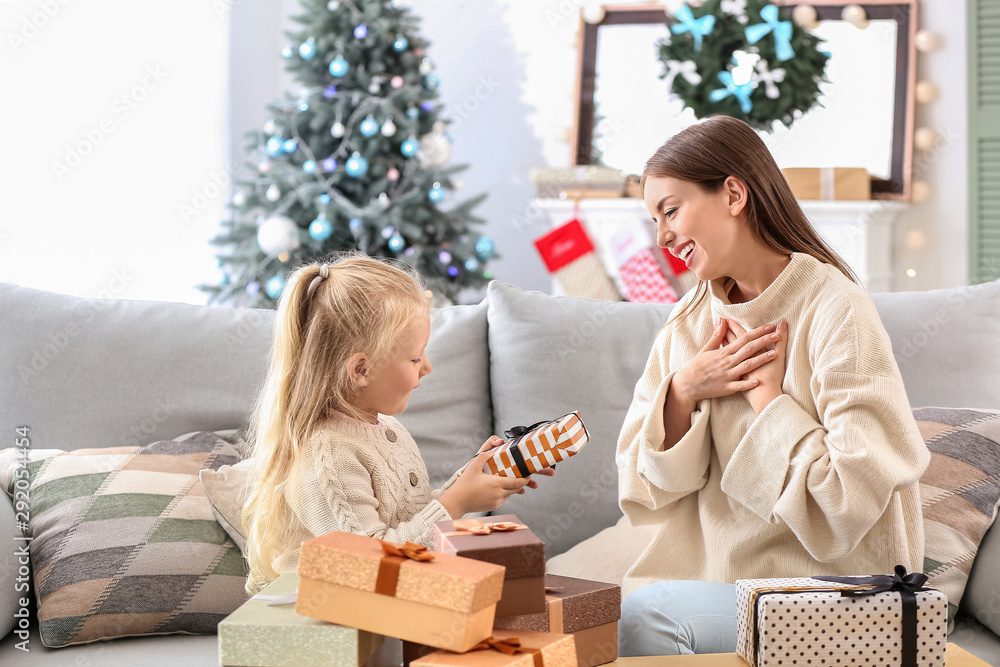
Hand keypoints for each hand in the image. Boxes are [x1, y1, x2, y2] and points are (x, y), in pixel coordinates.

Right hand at [438, 439, 552, 517]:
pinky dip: (504, 493)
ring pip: (510, 494)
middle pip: (516, 488)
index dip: (526, 479)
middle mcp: (499, 494)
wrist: (456, 502)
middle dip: (521, 482)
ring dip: (512, 488)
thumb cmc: (464, 485)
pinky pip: (504, 499)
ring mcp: (497, 502)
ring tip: (509, 480)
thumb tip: (492, 451)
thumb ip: (484, 456)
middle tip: (523, 475)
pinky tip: (498, 488)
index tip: (529, 474)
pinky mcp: (494, 506)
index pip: (518, 482)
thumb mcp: (473, 467)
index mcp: (496, 483)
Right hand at [672, 319, 779, 405]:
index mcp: (723, 352)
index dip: (757, 332)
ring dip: (761, 360)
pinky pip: (739, 385)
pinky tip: (758, 381)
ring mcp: (727, 375)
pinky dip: (748, 383)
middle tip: (777, 335)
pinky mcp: (726, 388)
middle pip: (748, 350)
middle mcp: (727, 362)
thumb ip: (717, 335)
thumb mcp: (706, 349)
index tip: (769, 327)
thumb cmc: (698, 366)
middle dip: (763, 342)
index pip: (743, 339)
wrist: (688, 384)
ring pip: (747, 366)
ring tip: (774, 354)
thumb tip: (723, 321)